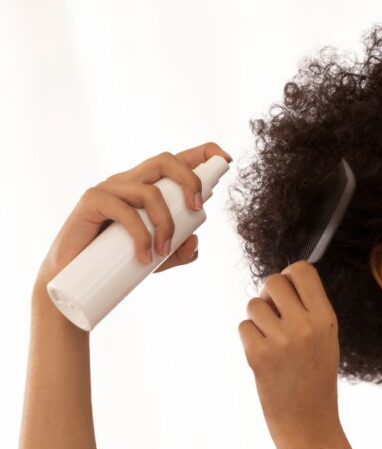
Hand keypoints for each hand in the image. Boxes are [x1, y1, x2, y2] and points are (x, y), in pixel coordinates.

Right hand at [35, 142, 233, 288]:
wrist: (72, 278)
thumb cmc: (116, 262)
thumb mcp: (157, 259)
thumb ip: (179, 252)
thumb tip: (195, 242)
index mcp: (148, 187)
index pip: (177, 160)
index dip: (203, 154)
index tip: (227, 160)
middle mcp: (130, 181)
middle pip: (166, 161)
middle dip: (190, 181)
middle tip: (197, 210)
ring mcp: (110, 188)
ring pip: (149, 191)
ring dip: (165, 223)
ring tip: (163, 253)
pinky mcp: (91, 201)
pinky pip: (123, 210)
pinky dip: (140, 235)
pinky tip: (145, 257)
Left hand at [238, 260, 341, 438]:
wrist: (308, 421)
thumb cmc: (315, 377)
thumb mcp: (326, 339)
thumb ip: (308, 309)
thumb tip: (278, 281)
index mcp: (326, 318)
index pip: (303, 271)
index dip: (290, 274)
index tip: (287, 290)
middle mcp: (305, 326)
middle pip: (273, 281)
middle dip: (268, 295)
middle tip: (273, 314)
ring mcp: (281, 341)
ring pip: (254, 305)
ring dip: (257, 319)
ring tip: (271, 341)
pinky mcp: (258, 356)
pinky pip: (243, 327)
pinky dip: (249, 338)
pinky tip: (263, 356)